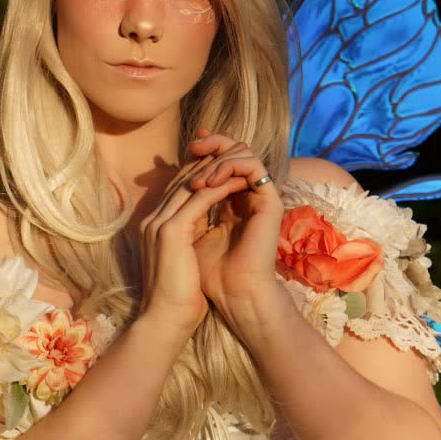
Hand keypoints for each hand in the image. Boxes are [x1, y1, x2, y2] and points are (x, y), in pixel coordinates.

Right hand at [137, 150, 247, 340]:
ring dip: (218, 170)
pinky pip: (200, 198)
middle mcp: (152, 219)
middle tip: (236, 155)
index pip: (177, 188)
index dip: (202, 174)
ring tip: (242, 163)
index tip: (227, 167)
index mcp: (152, 225)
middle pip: (182, 179)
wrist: (166, 320)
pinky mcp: (171, 231)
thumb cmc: (178, 298)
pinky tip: (240, 181)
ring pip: (191, 183)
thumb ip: (188, 238)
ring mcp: (159, 223)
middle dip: (210, 163)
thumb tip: (206, 227)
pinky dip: (221, 187)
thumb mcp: (183, 259)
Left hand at [184, 129, 284, 332]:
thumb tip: (171, 182)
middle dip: (212, 145)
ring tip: (197, 176)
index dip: (202, 154)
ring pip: (244, 154)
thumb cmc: (208, 273)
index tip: (185, 147)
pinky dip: (230, 166)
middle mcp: (247, 198)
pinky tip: (210, 182)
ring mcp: (259, 199)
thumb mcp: (188, 232)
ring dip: (218, 158)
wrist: (231, 294)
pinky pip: (253, 167)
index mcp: (229, 205)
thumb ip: (185, 207)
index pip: (218, 167)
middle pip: (233, 154)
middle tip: (192, 145)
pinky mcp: (270, 202)